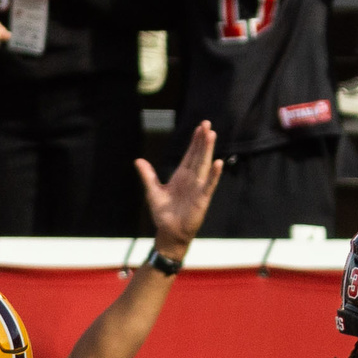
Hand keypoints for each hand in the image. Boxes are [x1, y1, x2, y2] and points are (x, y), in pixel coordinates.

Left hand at [138, 121, 221, 250]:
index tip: (199, 128)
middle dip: (202, 140)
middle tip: (207, 124)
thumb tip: (138, 160)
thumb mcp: (152, 192)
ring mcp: (198, 188)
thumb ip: (147, 175)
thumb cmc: (164, 214)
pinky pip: (209, 185)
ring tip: (212, 135)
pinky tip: (219, 163)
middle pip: (198, 155)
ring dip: (208, 150)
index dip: (194, 141)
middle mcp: (192, 179)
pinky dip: (214, 175)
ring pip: (204, 165)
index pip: (190, 155)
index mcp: (181, 176)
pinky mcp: (202, 199)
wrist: (169, 232)